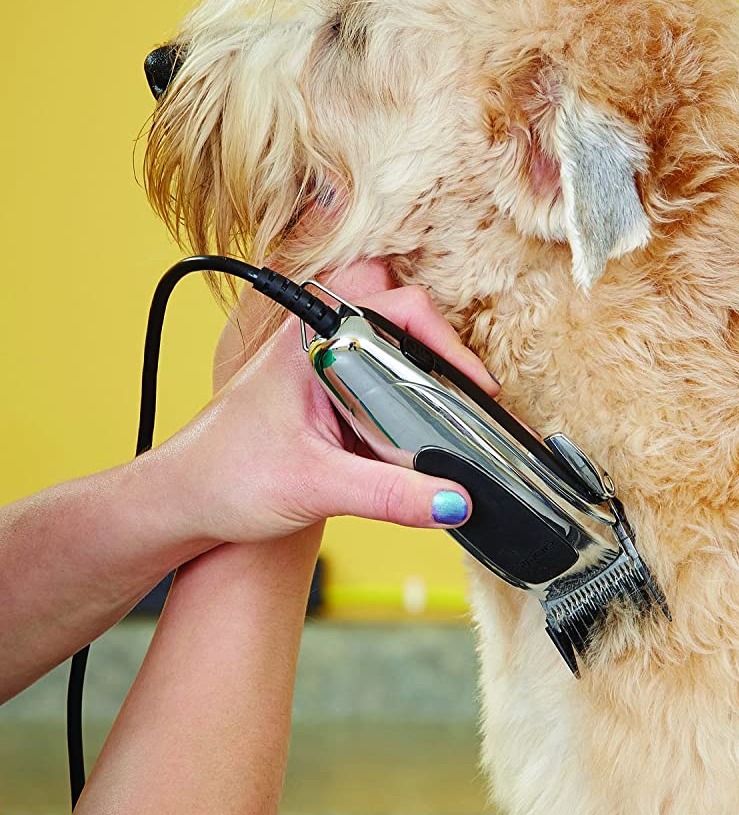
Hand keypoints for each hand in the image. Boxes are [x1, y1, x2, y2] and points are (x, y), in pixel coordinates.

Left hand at [158, 259, 499, 545]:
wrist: (183, 503)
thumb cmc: (226, 479)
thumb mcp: (317, 487)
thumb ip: (390, 495)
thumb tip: (455, 502)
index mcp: (312, 340)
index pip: (402, 311)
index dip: (449, 345)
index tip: (478, 386)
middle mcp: (319, 342)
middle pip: (406, 324)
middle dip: (444, 359)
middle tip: (473, 399)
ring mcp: (324, 369)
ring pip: (396, 356)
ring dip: (427, 384)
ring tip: (455, 419)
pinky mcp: (328, 398)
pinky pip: (384, 387)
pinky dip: (409, 409)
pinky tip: (420, 441)